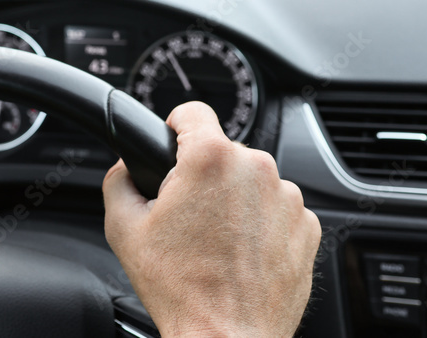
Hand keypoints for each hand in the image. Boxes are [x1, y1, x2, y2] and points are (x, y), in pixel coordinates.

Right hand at [103, 102, 319, 337]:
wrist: (226, 336)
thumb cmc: (181, 289)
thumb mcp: (123, 228)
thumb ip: (119, 179)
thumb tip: (127, 166)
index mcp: (210, 159)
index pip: (192, 111)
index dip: (175, 127)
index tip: (172, 145)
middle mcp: (256, 168)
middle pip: (222, 151)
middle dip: (203, 175)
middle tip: (187, 216)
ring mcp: (287, 196)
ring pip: (251, 180)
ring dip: (234, 200)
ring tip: (216, 241)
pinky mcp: (307, 224)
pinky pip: (277, 208)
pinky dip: (261, 224)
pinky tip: (241, 252)